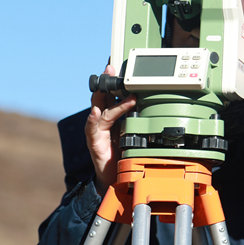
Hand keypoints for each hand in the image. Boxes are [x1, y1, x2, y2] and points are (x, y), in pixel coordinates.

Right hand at [85, 64, 135, 196]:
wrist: (115, 179)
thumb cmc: (124, 154)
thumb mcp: (134, 132)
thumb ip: (138, 118)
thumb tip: (150, 104)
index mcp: (112, 117)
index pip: (112, 95)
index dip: (114, 80)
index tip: (117, 65)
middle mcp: (102, 122)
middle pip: (102, 97)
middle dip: (106, 82)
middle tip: (110, 68)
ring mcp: (97, 132)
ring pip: (98, 110)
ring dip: (104, 98)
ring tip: (109, 87)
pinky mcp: (94, 143)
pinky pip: (93, 129)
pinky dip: (94, 120)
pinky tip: (95, 113)